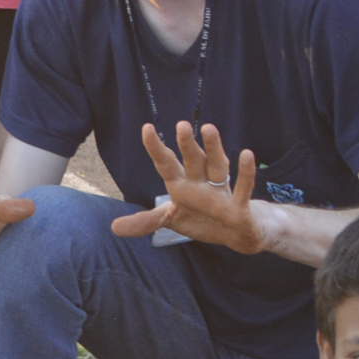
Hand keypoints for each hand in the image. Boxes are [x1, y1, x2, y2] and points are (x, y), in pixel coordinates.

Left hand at [109, 122, 263, 252]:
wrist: (236, 234)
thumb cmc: (202, 219)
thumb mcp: (172, 220)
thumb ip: (146, 221)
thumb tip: (113, 227)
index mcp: (181, 185)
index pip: (166, 164)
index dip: (156, 148)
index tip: (147, 127)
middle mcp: (200, 183)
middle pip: (193, 160)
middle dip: (187, 145)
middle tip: (181, 125)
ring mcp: (220, 191)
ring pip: (217, 165)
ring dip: (213, 148)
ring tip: (208, 128)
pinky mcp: (239, 205)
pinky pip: (242, 187)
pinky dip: (245, 173)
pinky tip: (246, 154)